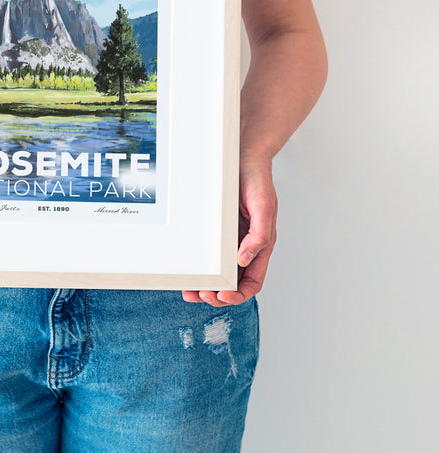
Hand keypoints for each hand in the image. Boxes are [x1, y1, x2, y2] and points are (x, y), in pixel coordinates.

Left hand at [182, 156, 276, 305]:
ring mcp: (228, 239)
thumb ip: (259, 235)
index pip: (252, 282)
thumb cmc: (258, 179)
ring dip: (205, 286)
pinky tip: (188, 272)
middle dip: (218, 294)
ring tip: (190, 292)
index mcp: (260, 246)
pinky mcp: (215, 230)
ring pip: (217, 272)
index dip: (239, 294)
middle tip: (201, 295)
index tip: (223, 296)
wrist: (243, 155)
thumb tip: (245, 259)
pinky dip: (199, 267)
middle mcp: (244, 246)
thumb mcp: (264, 206)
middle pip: (232, 282)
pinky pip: (207, 254)